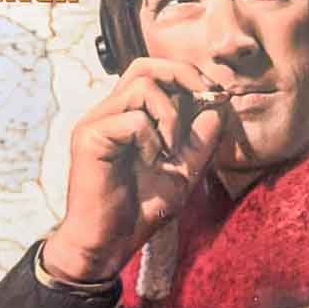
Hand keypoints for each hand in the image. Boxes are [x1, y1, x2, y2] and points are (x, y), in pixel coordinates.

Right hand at [43, 58, 227, 283]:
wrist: (112, 242)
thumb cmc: (143, 206)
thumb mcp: (186, 168)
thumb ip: (202, 136)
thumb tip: (219, 102)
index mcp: (129, 115)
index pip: (154, 71)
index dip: (188, 75)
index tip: (215, 95)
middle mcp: (110, 112)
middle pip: (144, 65)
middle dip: (183, 75)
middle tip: (205, 98)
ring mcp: (96, 122)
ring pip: (142, 87)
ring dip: (170, 116)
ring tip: (170, 150)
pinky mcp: (89, 138)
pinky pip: (132, 120)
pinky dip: (151, 140)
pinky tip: (150, 162)